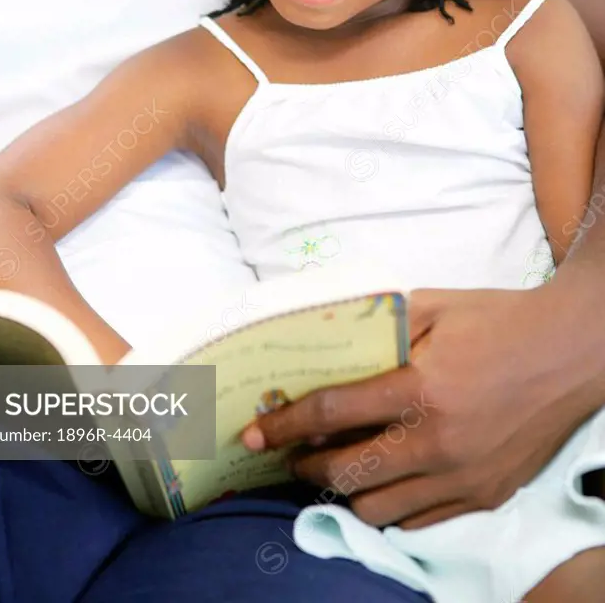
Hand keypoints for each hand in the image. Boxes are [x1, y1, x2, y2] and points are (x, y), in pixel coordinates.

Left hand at [242, 284, 602, 527]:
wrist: (571, 350)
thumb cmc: (499, 319)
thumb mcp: (433, 305)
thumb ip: (379, 325)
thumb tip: (328, 341)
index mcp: (421, 388)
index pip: (332, 414)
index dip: (283, 426)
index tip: (253, 434)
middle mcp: (438, 442)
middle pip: (346, 472)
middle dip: (305, 466)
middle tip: (290, 454)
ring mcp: (463, 476)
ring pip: (379, 507)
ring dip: (344, 491)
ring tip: (333, 468)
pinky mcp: (486, 495)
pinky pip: (421, 519)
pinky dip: (391, 505)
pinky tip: (382, 481)